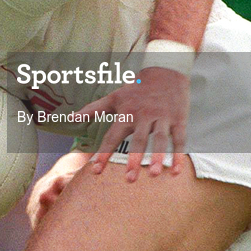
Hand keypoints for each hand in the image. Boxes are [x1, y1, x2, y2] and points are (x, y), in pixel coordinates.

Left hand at [77, 66, 188, 181]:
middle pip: (137, 140)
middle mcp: (143, 116)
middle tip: (129, 179)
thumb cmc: (136, 88)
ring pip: (159, 139)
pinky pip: (179, 138)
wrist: (165, 70)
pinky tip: (175, 172)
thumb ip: (93, 110)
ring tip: (153, 174)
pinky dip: (178, 155)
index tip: (96, 170)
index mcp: (127, 113)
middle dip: (133, 159)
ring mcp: (162, 118)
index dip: (104, 153)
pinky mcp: (178, 119)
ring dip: (157, 157)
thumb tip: (71, 118)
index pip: (112, 136)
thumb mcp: (114, 97)